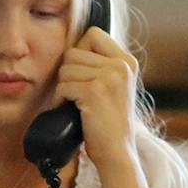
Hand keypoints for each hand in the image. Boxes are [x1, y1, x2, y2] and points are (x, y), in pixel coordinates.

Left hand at [55, 26, 139, 170]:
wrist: (117, 153)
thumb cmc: (110, 122)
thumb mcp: (115, 86)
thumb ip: (101, 65)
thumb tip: (72, 48)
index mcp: (127, 60)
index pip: (93, 34)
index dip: (80, 51)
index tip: (82, 74)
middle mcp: (121, 65)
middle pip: (74, 52)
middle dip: (68, 73)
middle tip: (74, 93)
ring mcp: (109, 77)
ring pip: (66, 68)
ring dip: (63, 87)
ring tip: (73, 103)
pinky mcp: (94, 91)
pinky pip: (63, 85)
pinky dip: (60, 99)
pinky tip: (69, 110)